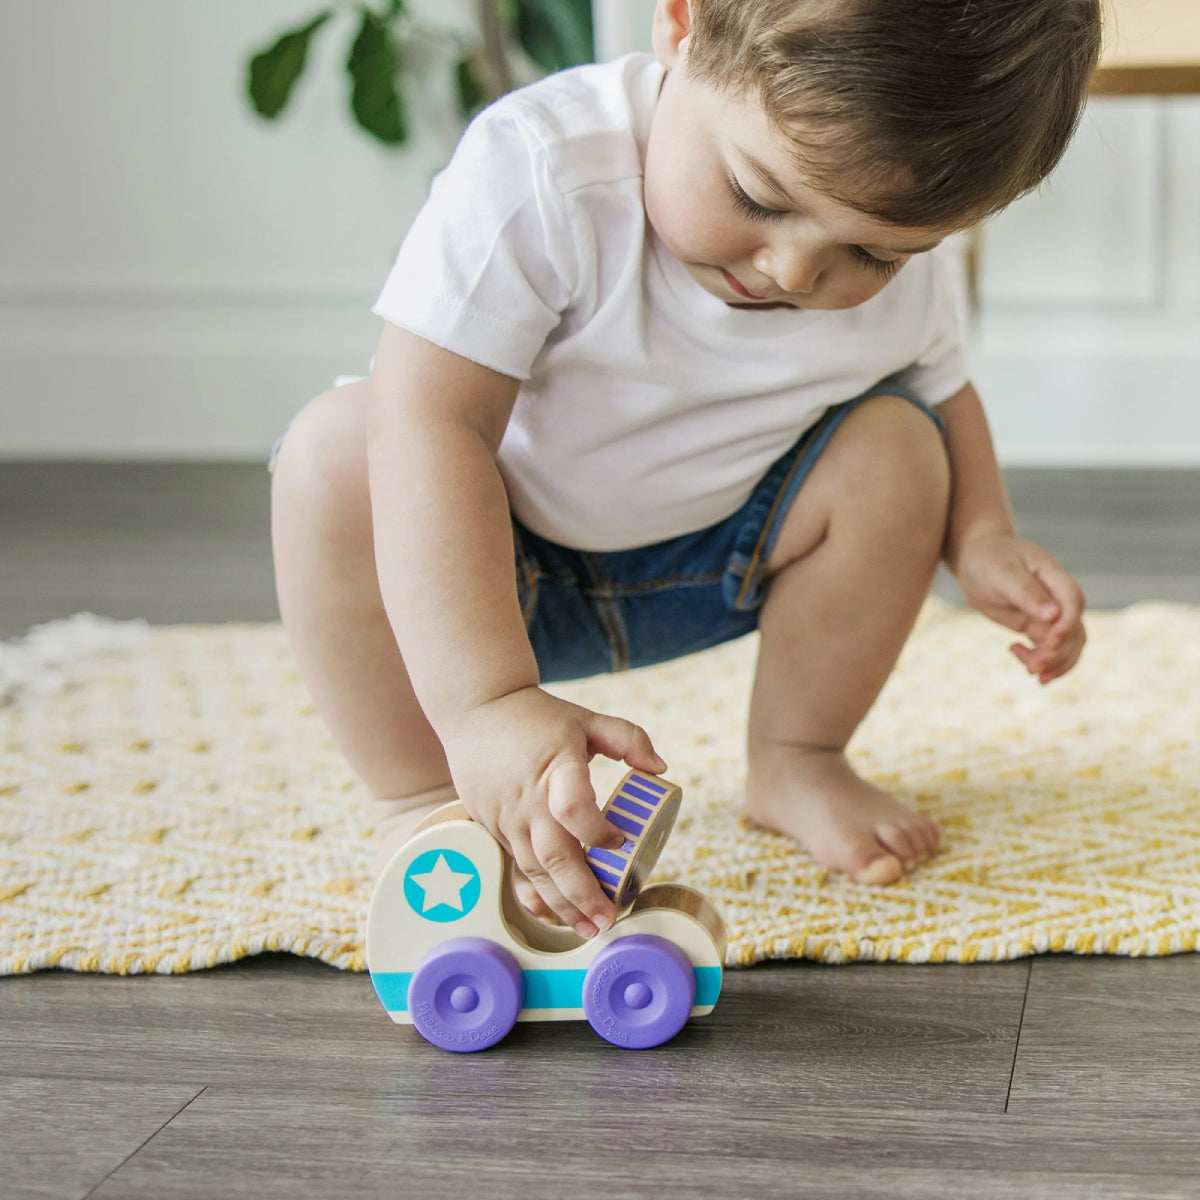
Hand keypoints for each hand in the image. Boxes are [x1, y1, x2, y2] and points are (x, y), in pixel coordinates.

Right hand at [439, 686, 665, 936]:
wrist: (476, 710)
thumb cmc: (537, 717)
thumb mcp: (586, 719)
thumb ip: (628, 738)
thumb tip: (660, 769)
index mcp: (556, 769)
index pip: (574, 809)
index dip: (598, 831)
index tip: (620, 842)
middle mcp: (529, 799)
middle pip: (555, 857)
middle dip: (583, 894)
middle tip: (607, 920)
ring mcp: (507, 817)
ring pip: (534, 871)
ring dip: (561, 904)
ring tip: (588, 928)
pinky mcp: (493, 827)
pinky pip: (515, 868)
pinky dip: (534, 894)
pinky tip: (554, 914)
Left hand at [952, 532, 1085, 683]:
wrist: (975, 560)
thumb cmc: (988, 560)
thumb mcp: (1003, 573)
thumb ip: (1027, 593)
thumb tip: (1053, 616)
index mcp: (1054, 576)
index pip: (1074, 602)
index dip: (1067, 625)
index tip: (1048, 643)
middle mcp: (1058, 597)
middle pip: (1075, 629)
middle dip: (1059, 653)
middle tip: (1033, 668)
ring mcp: (1050, 613)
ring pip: (1067, 644)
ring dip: (1055, 662)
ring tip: (1031, 671)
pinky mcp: (1038, 626)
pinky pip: (1050, 649)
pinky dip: (1040, 659)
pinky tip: (1015, 651)